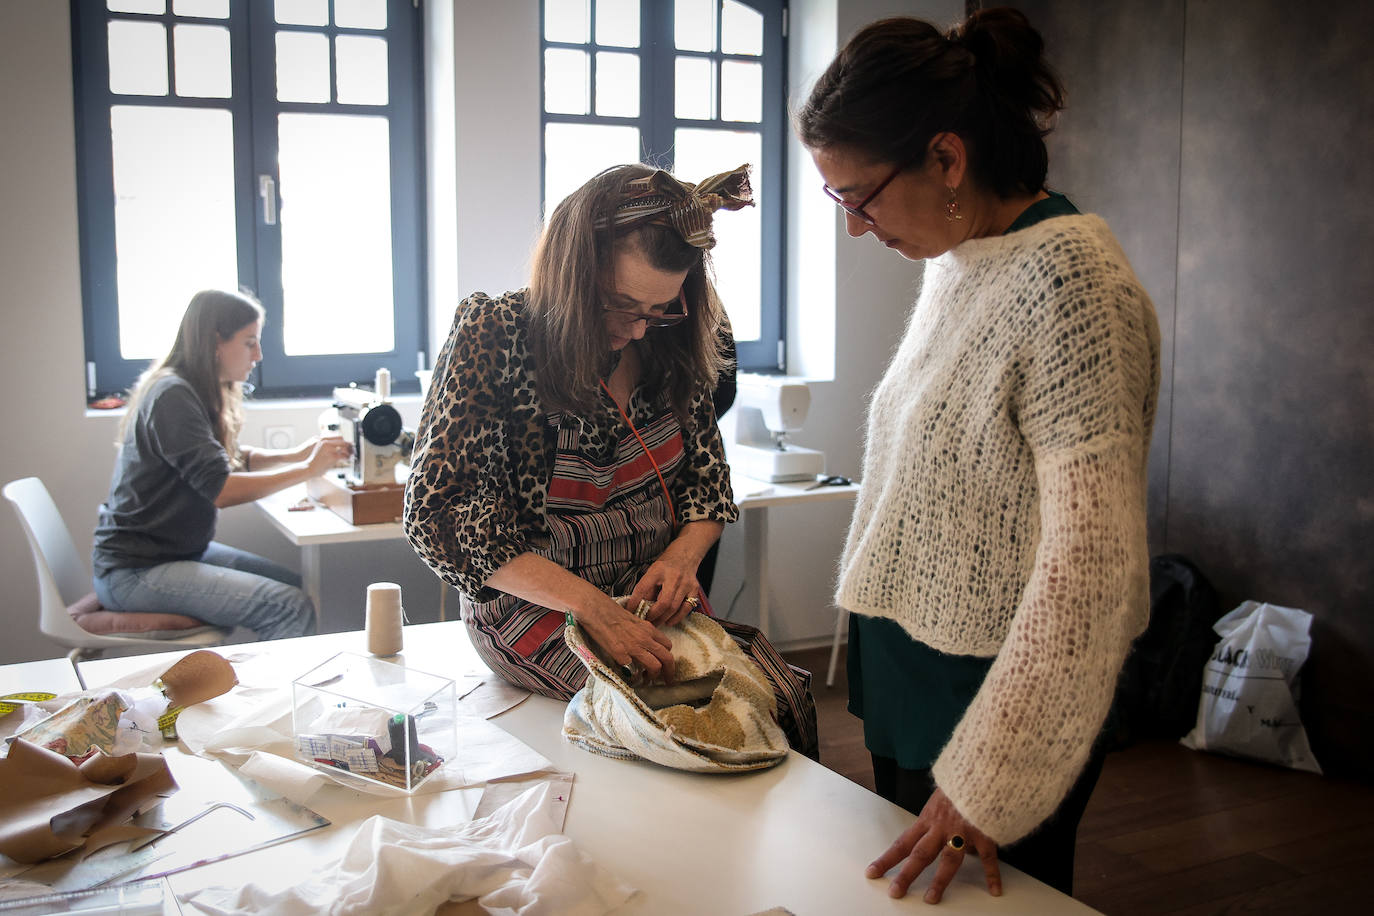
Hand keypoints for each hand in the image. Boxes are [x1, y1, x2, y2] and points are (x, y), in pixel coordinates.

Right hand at [305, 435, 351, 475]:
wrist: (307, 467)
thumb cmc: (312, 460)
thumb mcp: (317, 449)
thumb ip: (325, 446)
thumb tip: (334, 446)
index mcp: (323, 440)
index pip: (339, 437)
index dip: (345, 441)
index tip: (348, 445)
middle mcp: (327, 443)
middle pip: (343, 442)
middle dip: (349, 446)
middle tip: (352, 450)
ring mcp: (330, 449)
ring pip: (345, 448)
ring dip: (349, 452)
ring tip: (350, 455)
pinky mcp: (333, 457)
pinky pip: (344, 456)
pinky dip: (347, 458)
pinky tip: (347, 460)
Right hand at [578, 596, 675, 683]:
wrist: (596, 611)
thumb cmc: (611, 613)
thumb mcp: (634, 620)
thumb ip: (643, 633)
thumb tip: (646, 645)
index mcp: (649, 629)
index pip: (667, 646)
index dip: (667, 658)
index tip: (665, 665)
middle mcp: (645, 639)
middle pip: (667, 658)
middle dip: (670, 673)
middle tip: (668, 681)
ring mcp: (633, 648)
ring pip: (655, 667)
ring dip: (653, 677)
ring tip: (647, 681)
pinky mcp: (621, 656)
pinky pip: (631, 670)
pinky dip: (632, 675)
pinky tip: (629, 675)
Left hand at [628, 553, 702, 626]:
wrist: (685, 555)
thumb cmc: (666, 565)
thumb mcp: (652, 571)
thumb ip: (647, 589)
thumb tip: (637, 607)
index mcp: (658, 570)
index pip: (644, 588)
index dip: (635, 601)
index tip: (630, 610)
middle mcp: (674, 576)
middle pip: (663, 602)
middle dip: (652, 615)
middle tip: (645, 622)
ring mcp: (686, 583)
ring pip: (674, 607)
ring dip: (662, 619)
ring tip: (654, 623)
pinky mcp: (694, 590)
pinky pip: (686, 609)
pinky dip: (676, 618)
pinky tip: (668, 621)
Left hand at [866, 788, 1000, 902]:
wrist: (982, 764)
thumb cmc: (961, 775)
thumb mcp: (942, 792)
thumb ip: (938, 814)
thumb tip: (941, 832)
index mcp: (929, 817)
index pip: (903, 842)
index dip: (887, 858)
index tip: (873, 872)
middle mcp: (941, 826)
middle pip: (920, 854)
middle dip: (906, 875)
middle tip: (895, 892)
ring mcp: (962, 830)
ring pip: (948, 860)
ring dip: (939, 881)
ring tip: (931, 898)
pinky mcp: (984, 831)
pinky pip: (988, 857)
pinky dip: (992, 874)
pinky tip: (994, 888)